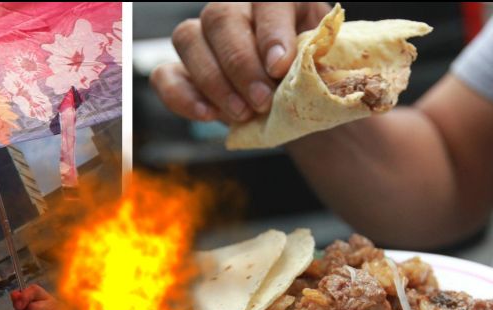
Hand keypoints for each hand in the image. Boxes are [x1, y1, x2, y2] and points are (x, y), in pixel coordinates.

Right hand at [150, 2, 329, 122]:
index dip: (272, 31)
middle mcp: (236, 8)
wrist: (297, 103)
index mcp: (278, 0)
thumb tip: (315, 70)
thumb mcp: (327, 67)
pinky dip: (182, 96)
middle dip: (240, 64)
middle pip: (221, 17)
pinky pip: (165, 74)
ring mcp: (203, 36)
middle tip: (261, 101)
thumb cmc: (313, 79)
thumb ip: (320, 61)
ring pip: (188, 38)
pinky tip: (208, 116)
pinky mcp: (181, 69)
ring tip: (242, 113)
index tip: (279, 67)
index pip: (268, 0)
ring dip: (214, 81)